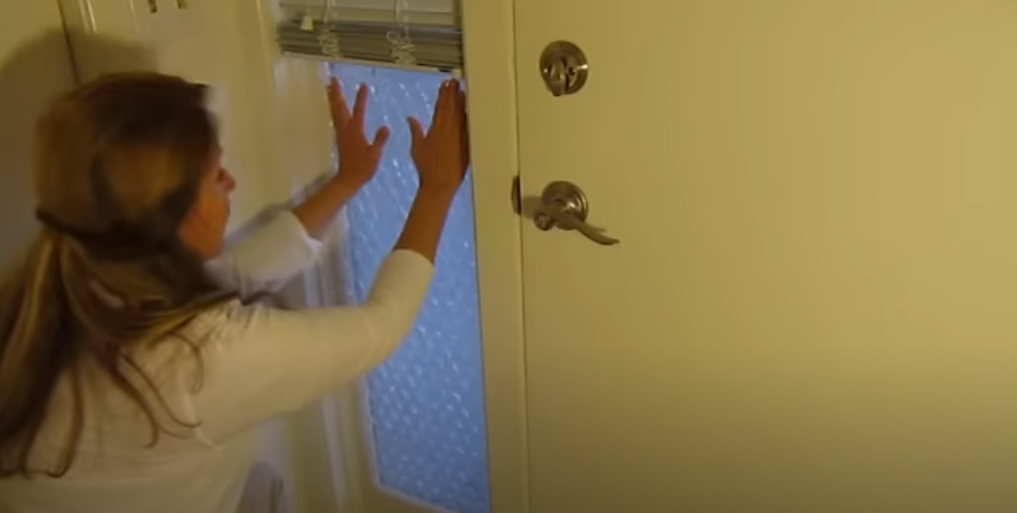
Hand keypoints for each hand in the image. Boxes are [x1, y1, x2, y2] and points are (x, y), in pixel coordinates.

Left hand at [329, 77, 390, 189]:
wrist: (348, 179)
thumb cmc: (362, 168)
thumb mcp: (375, 154)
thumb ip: (380, 140)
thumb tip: (386, 127)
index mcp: (355, 131)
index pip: (359, 110)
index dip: (361, 98)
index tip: (364, 86)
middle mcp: (345, 129)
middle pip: (339, 107)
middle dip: (337, 93)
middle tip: (333, 79)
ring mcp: (341, 133)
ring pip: (334, 111)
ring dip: (332, 98)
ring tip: (330, 87)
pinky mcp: (339, 137)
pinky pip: (335, 117)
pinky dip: (333, 108)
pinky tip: (334, 106)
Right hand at [407, 79, 469, 194]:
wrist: (441, 184)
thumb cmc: (427, 168)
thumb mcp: (418, 147)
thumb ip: (416, 130)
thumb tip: (411, 119)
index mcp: (437, 129)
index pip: (441, 106)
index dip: (444, 93)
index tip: (446, 83)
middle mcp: (449, 130)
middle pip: (453, 107)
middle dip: (454, 93)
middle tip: (456, 80)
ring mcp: (459, 137)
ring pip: (462, 114)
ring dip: (462, 101)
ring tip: (463, 90)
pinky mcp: (467, 145)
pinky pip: (469, 127)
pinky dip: (469, 117)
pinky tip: (470, 110)